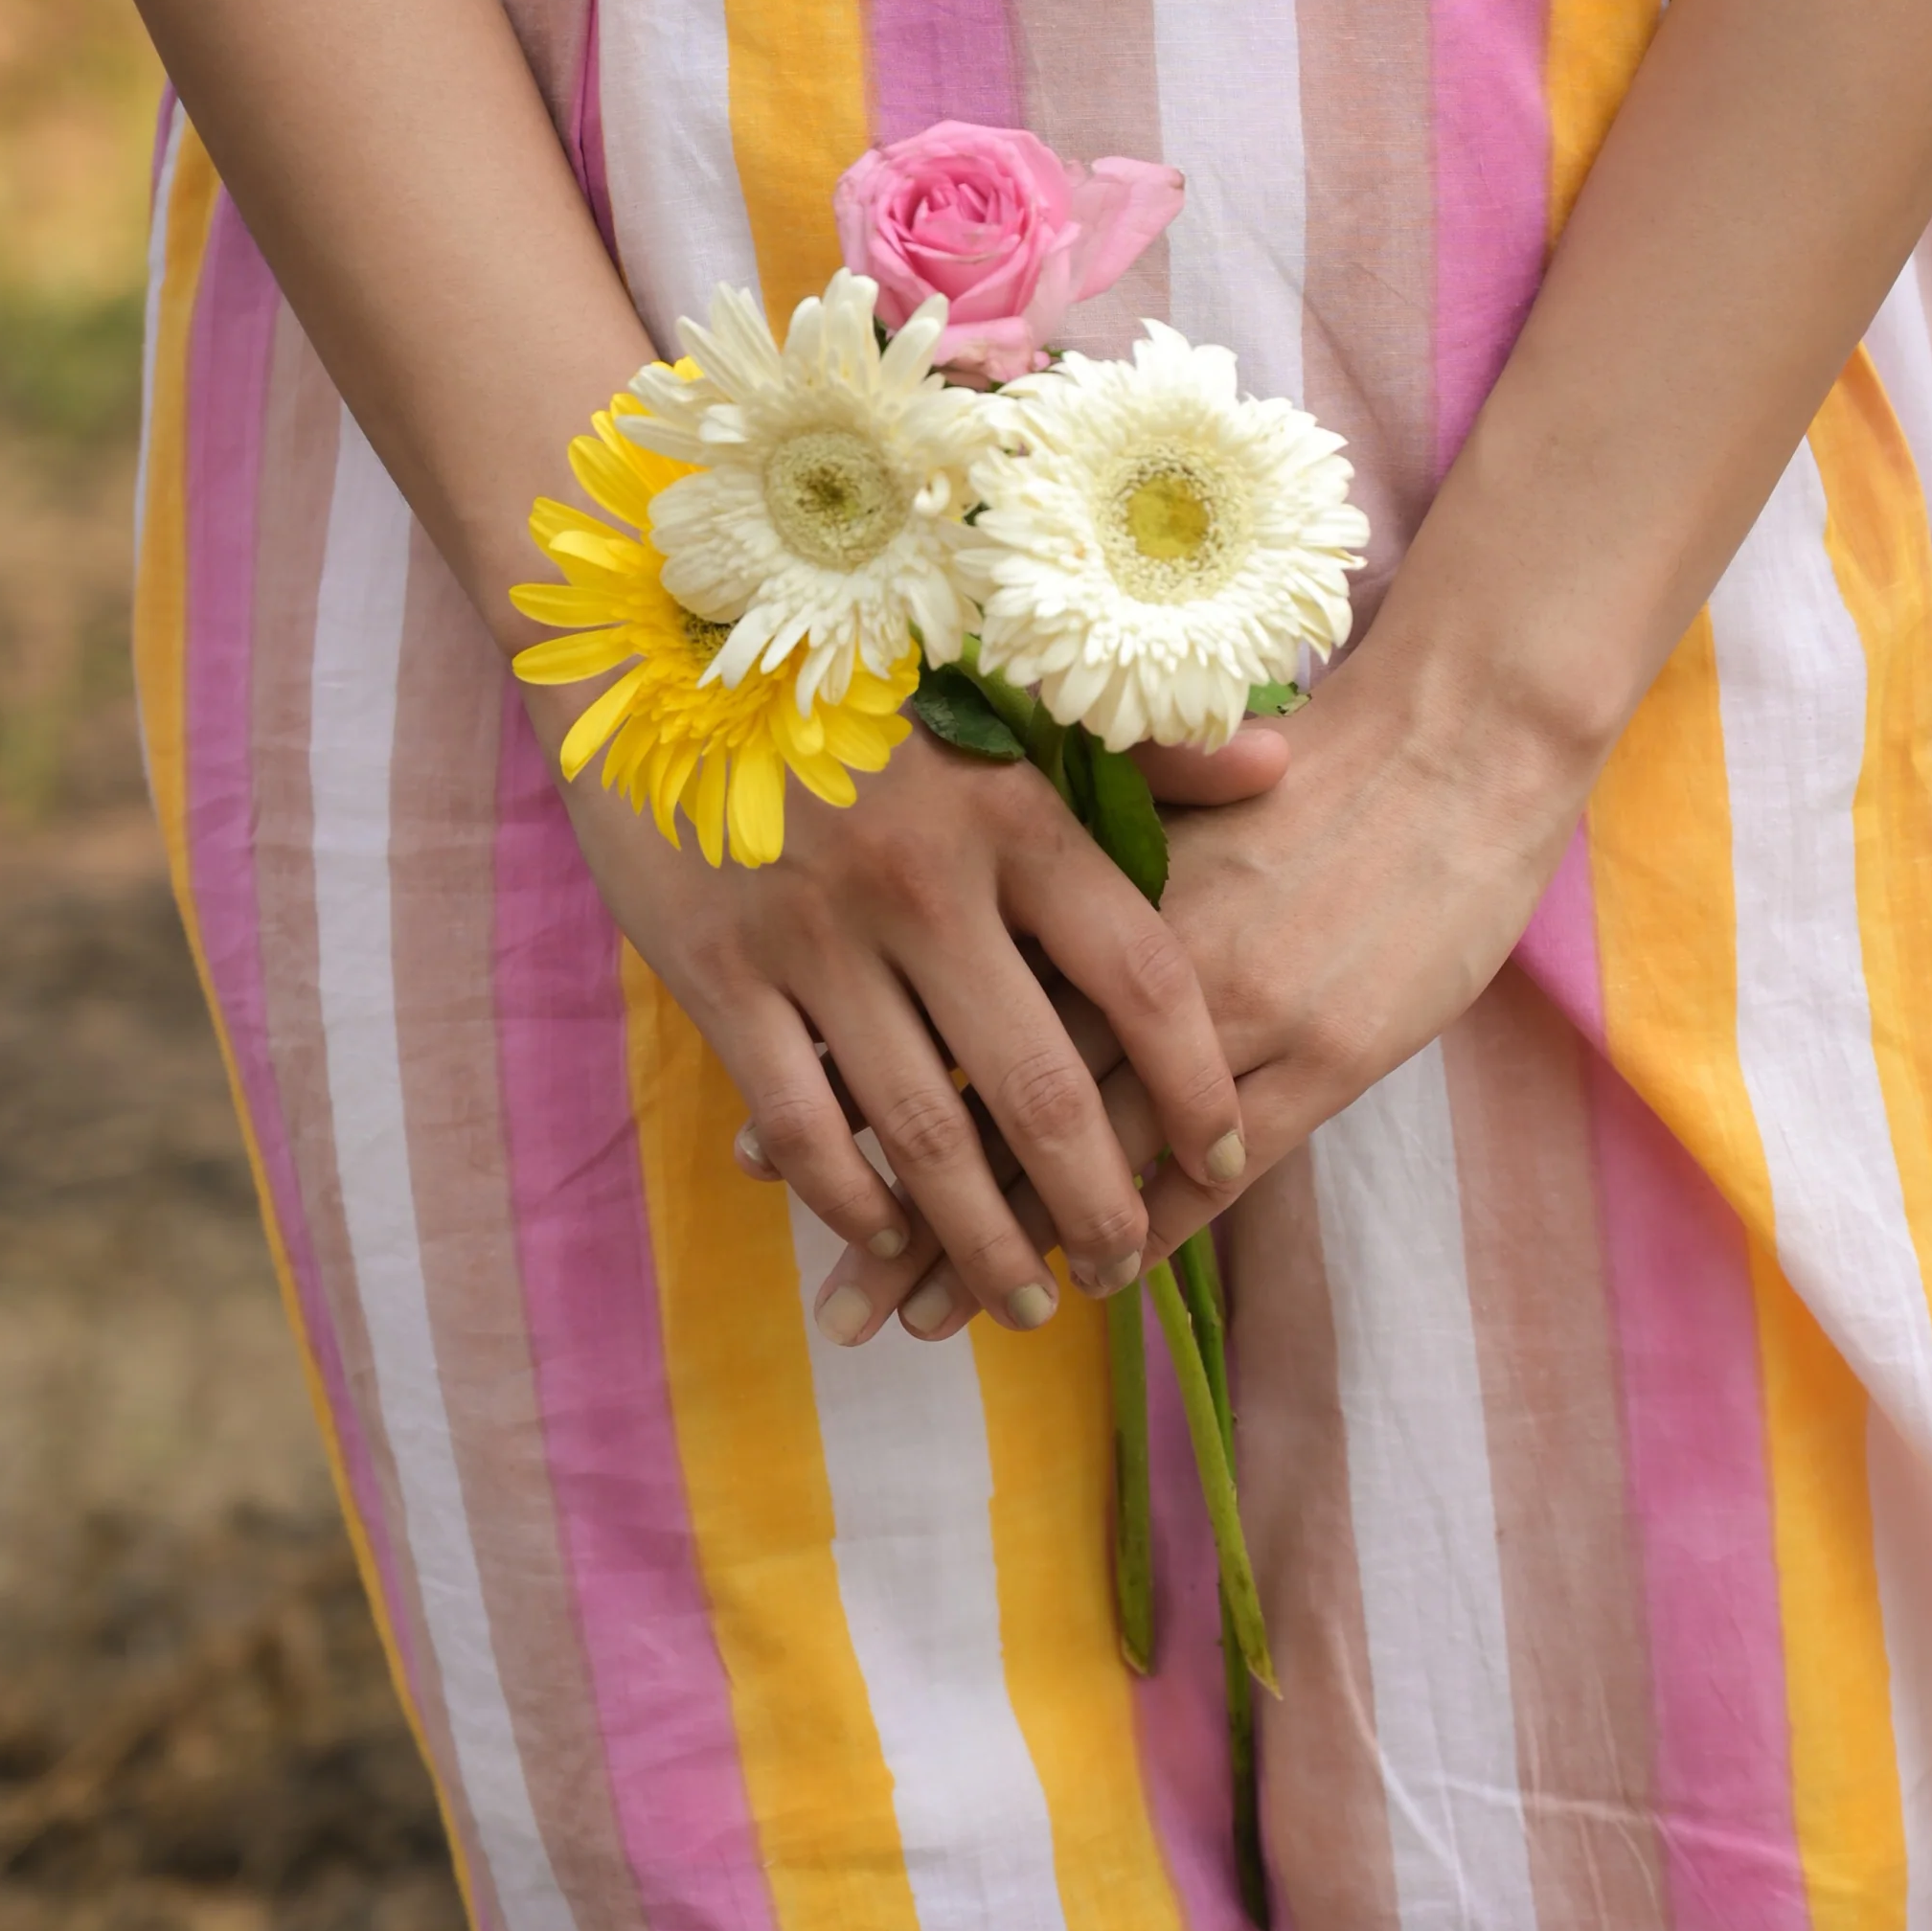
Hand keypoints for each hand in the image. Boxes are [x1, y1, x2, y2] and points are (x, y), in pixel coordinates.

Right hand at [562, 723, 1253, 1338]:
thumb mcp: (1003, 680)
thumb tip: (1280, 762)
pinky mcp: (719, 974)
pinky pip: (800, 1123)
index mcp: (1011, 814)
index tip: (1224, 1159)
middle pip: (1040, 1085)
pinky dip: (848, 1198)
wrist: (651, 632)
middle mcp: (924, 885)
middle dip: (1095, 1203)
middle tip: (1121, 1266)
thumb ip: (1141, 741)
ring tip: (1024, 1298)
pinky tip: (886, 1238)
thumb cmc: (854, 667)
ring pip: (923, 1132)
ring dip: (980, 1236)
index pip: (1141, 975)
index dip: (1195, 1086)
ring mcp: (815, 937)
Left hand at [798, 654, 1590, 1344]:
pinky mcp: (1323, 1063)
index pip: (939, 1014)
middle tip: (837, 1291)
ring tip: (919, 1316)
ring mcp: (1237, 1018)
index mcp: (1083, 885)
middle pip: (996, 1106)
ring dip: (1005, 1242)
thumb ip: (1049, 848)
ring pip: (1091, 1159)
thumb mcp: (1148, 791)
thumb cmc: (1305, 759)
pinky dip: (1145, 1228)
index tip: (766, 1156)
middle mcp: (1142, 962)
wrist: (1458, 745)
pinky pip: (1213, 1171)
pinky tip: (1088, 1277)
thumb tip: (919, 892)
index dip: (855, 1090)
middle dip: (912, 1209)